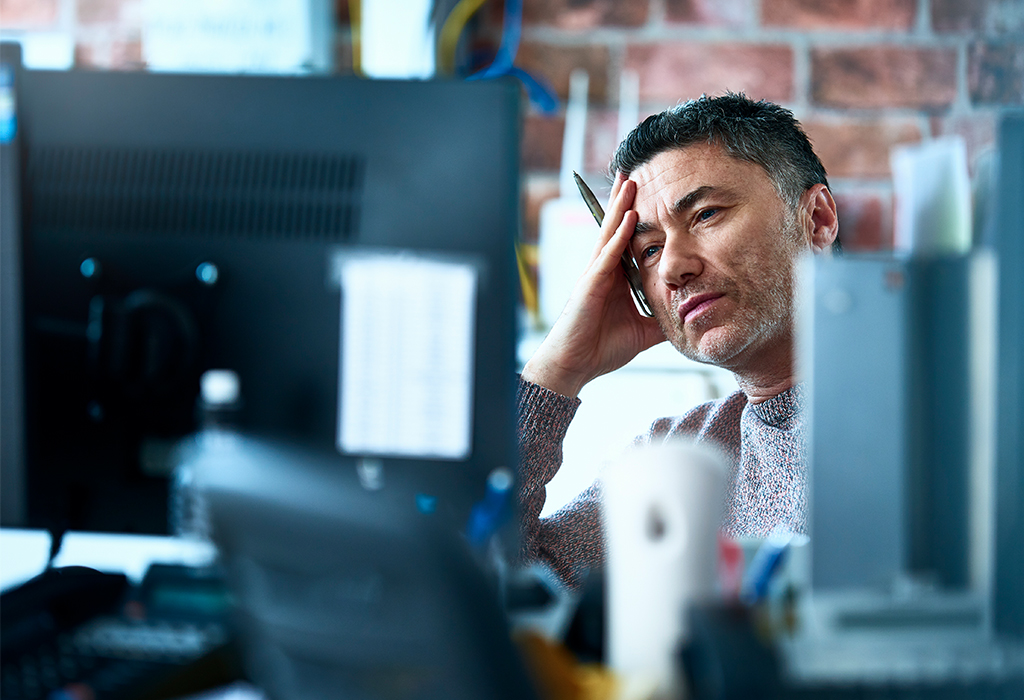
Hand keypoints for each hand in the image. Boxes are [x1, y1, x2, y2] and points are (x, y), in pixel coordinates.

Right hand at [522, 173, 665, 397]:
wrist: (575, 366)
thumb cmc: (601, 349)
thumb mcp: (643, 331)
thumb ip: (662, 319)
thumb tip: (688, 317)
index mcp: (614, 279)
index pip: (626, 241)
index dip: (634, 217)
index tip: (646, 194)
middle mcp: (603, 271)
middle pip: (615, 228)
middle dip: (624, 200)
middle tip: (635, 171)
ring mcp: (594, 275)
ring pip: (609, 234)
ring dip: (621, 207)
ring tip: (629, 181)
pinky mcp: (589, 285)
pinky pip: (607, 256)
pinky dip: (618, 236)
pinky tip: (629, 218)